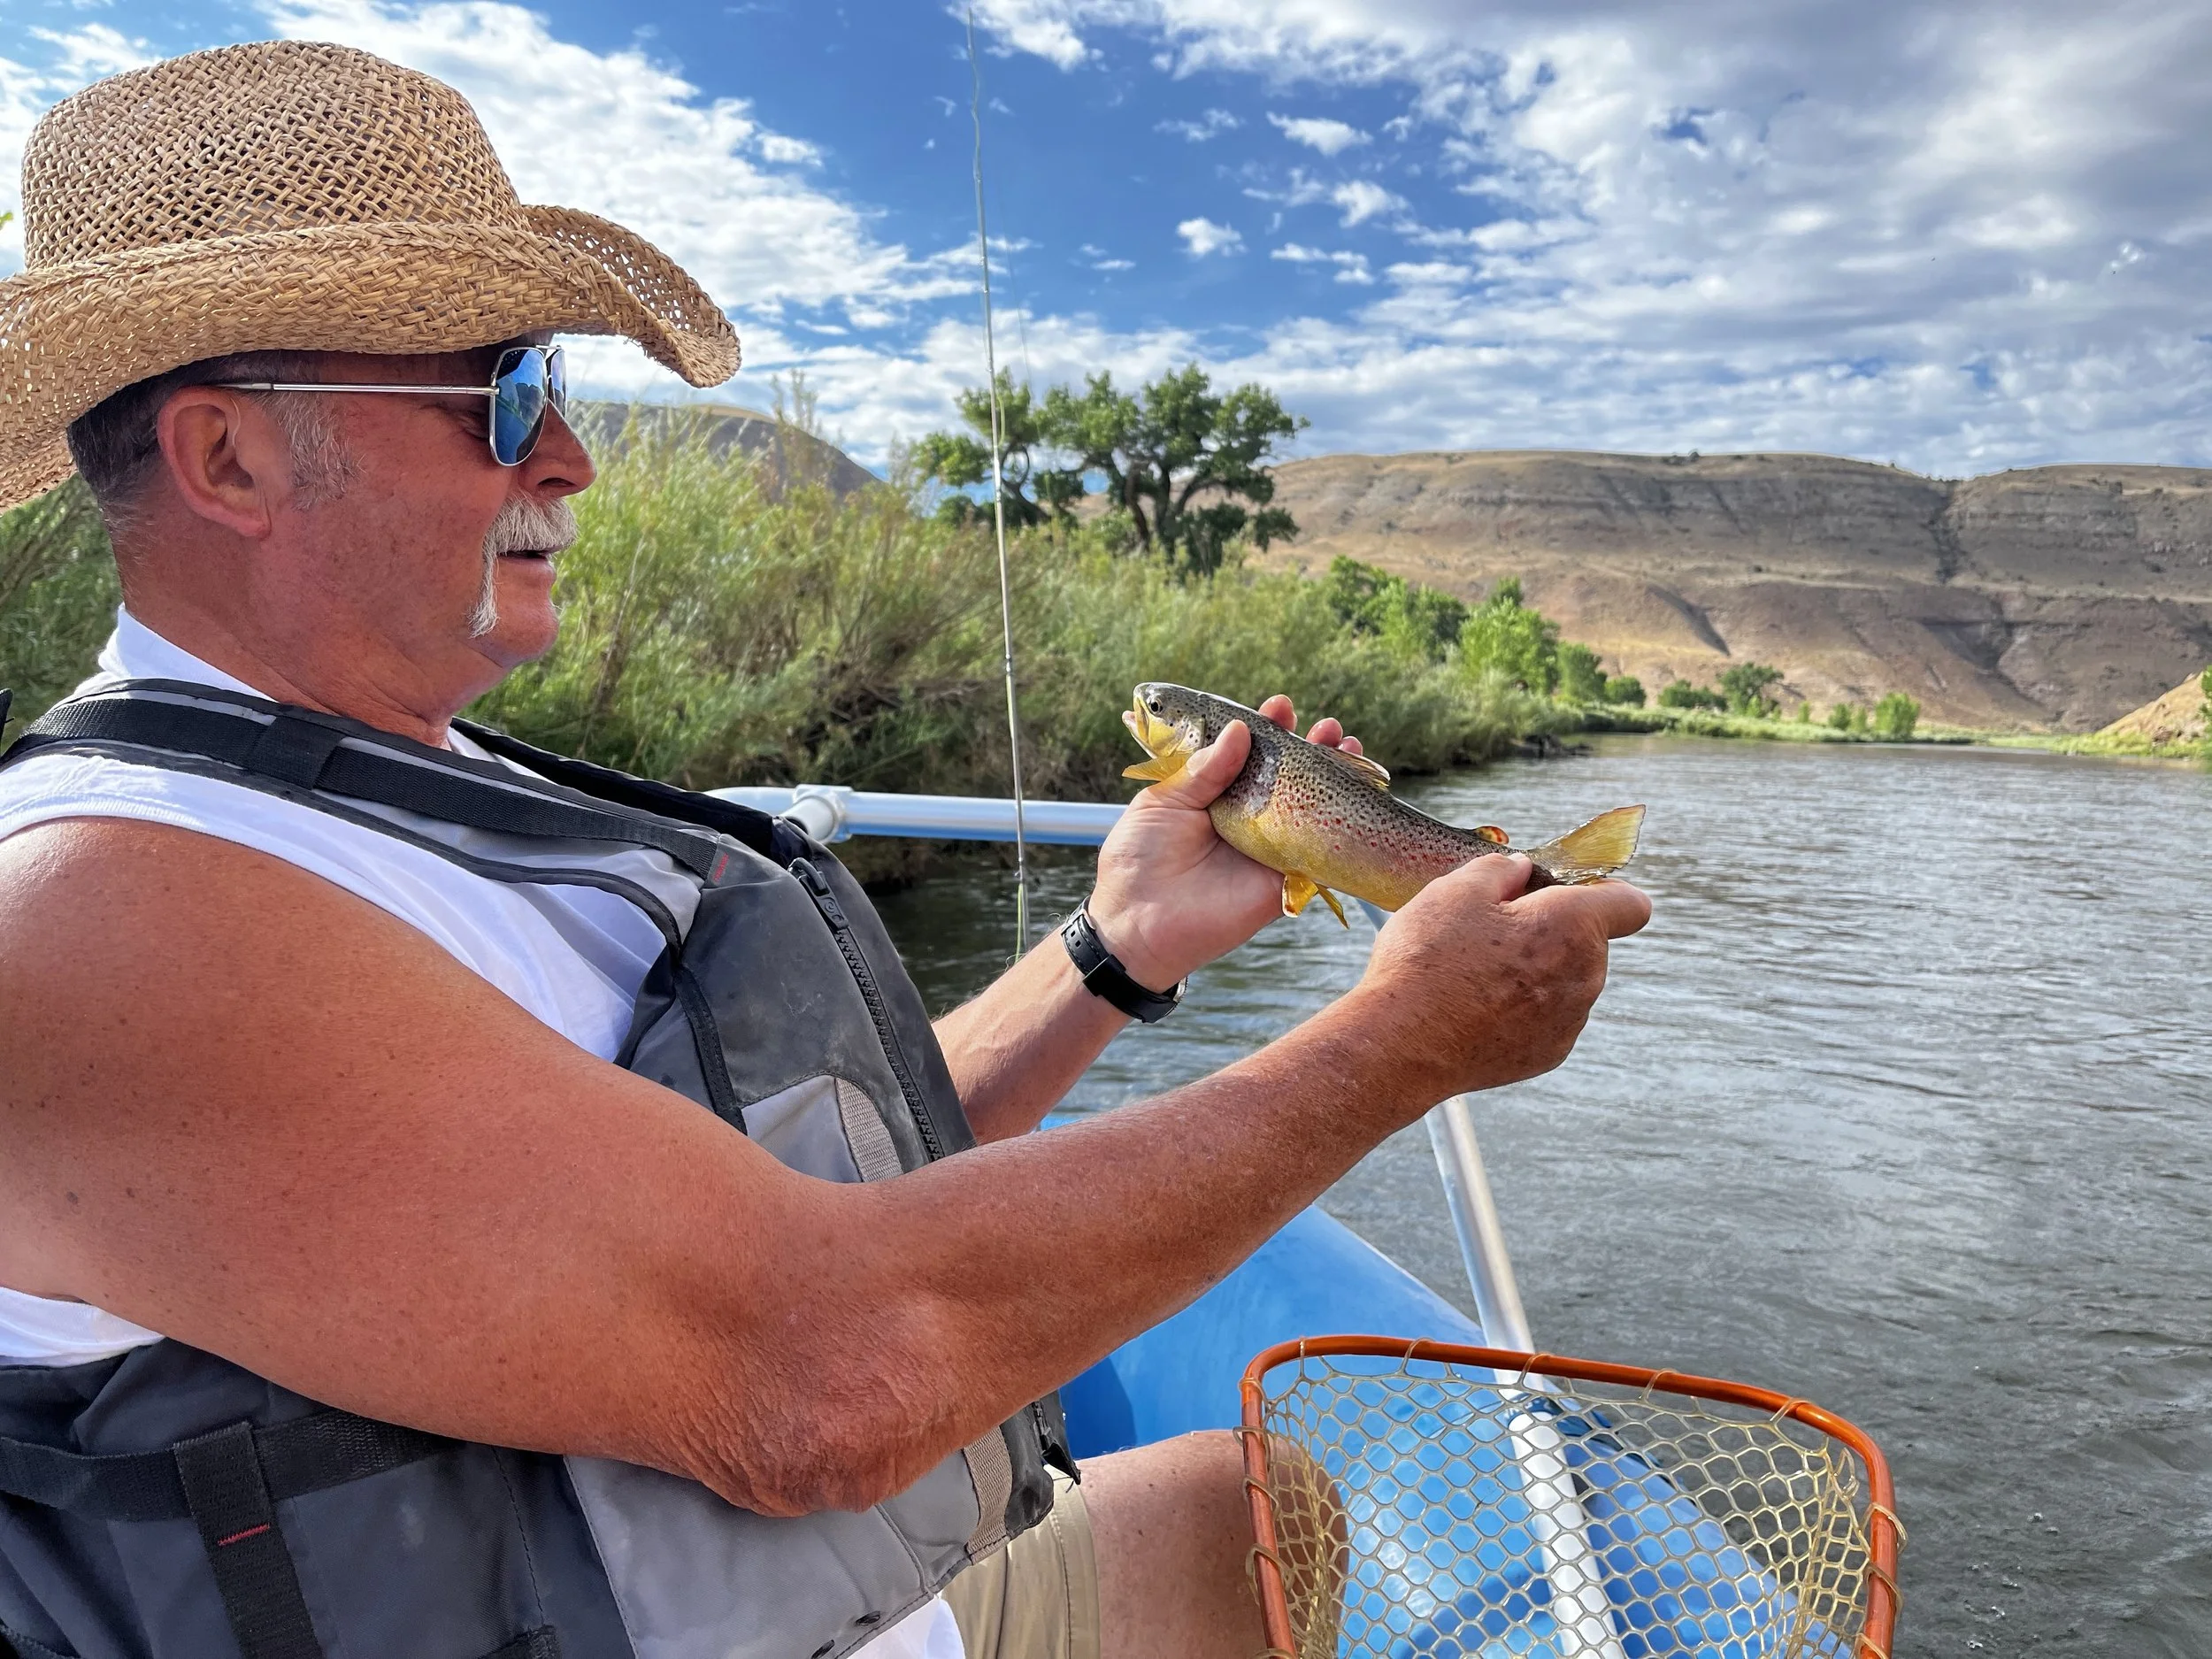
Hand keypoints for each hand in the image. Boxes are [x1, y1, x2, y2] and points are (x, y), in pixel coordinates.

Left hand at [1086, 695, 1363, 991]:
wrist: (1139, 925)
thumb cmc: (1139, 860)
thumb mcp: (1164, 802)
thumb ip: (1204, 770)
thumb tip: (1240, 731)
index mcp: (1213, 791)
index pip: (1247, 751)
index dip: (1266, 728)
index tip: (1281, 708)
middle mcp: (1245, 814)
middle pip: (1287, 774)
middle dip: (1311, 748)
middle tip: (1326, 729)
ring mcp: (1267, 844)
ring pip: (1309, 806)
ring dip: (1333, 777)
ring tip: (1347, 747)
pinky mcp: (1283, 878)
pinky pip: (1318, 850)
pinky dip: (1339, 826)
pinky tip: (1356, 798)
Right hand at [1346, 852, 1649, 1110]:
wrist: (1403, 1043)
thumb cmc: (1429, 961)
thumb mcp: (1456, 889)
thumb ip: (1501, 868)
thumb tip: (1521, 871)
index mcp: (1572, 926)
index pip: (1631, 904)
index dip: (1601, 891)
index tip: (1560, 894)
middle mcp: (1587, 976)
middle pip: (1589, 941)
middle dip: (1551, 930)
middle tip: (1491, 930)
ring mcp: (1570, 1021)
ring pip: (1566, 980)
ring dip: (1535, 971)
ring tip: (1475, 974)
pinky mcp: (1548, 1054)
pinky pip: (1547, 1017)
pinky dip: (1521, 1009)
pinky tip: (1476, 1008)